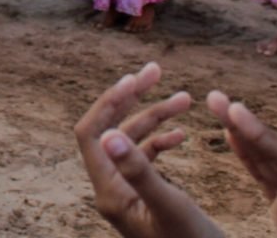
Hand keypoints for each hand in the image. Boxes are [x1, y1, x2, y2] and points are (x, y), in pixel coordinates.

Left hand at [75, 63, 224, 237]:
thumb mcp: (170, 206)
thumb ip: (140, 170)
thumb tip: (109, 132)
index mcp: (109, 191)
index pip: (91, 133)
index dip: (109, 102)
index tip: (136, 79)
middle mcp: (112, 190)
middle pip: (110, 130)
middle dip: (133, 99)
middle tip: (156, 70)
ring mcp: (127, 193)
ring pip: (132, 141)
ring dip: (155, 117)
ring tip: (185, 98)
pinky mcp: (145, 196)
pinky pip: (145, 158)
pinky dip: (161, 140)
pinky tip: (182, 133)